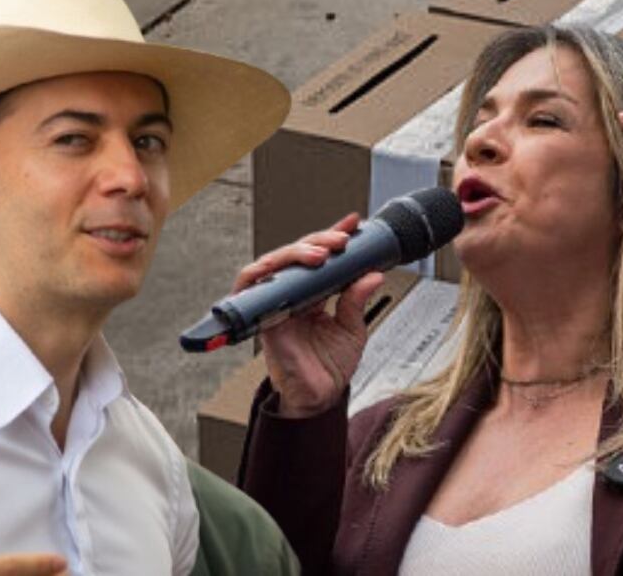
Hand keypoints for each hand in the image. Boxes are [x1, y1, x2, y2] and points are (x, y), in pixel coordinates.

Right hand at [230, 215, 384, 417]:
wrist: (319, 397)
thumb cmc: (331, 367)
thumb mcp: (353, 329)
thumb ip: (357, 301)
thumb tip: (372, 275)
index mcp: (314, 294)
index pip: (320, 257)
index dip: (333, 236)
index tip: (353, 224)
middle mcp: (293, 294)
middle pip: (297, 254)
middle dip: (319, 241)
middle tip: (341, 240)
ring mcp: (276, 302)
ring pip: (275, 263)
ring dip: (295, 253)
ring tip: (321, 253)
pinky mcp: (263, 315)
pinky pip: (250, 287)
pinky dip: (259, 272)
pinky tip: (278, 266)